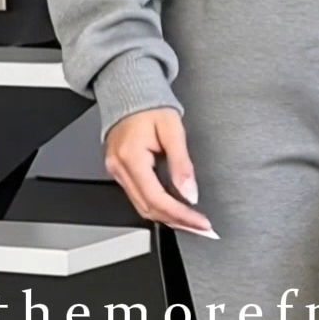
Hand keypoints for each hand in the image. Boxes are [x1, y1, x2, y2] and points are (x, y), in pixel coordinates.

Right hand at [103, 108, 218, 235]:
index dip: (181, 215)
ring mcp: (116, 171)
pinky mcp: (120, 171)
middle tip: (202, 228)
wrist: (130, 90)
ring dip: (169, 218)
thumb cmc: (149, 105)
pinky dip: (159, 207)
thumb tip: (189, 193)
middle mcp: (119, 168)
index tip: (201, 222)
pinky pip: (139, 197)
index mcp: (130, 157)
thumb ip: (181, 164)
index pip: (157, 198)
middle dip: (177, 222)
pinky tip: (176, 208)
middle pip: (148, 209)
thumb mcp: (173, 130)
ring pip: (142, 207)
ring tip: (192, 222)